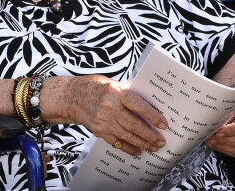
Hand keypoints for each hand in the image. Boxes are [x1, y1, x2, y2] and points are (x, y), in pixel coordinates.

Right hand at [50, 75, 167, 155]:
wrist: (71, 97)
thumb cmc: (93, 86)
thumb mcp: (112, 83)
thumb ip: (127, 93)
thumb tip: (145, 103)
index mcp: (116, 92)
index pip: (139, 105)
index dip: (153, 115)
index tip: (163, 123)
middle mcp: (110, 107)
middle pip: (134, 124)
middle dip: (150, 134)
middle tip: (161, 140)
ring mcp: (104, 120)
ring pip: (127, 135)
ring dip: (143, 143)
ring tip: (154, 147)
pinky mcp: (99, 130)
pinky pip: (116, 142)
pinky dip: (128, 148)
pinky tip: (138, 150)